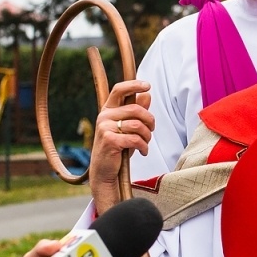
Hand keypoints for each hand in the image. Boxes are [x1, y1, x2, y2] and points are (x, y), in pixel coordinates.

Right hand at [91, 80, 153, 215]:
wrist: (105, 172)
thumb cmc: (118, 148)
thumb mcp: (129, 129)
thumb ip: (137, 112)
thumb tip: (147, 95)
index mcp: (108, 110)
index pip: (119, 90)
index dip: (133, 84)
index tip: (147, 85)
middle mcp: (104, 116)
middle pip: (136, 109)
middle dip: (150, 121)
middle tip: (152, 131)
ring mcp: (105, 128)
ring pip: (138, 125)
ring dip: (147, 136)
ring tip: (146, 144)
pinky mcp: (109, 140)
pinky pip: (135, 138)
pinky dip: (144, 146)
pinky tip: (143, 152)